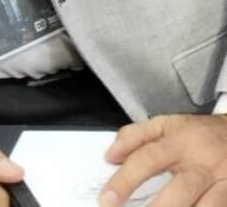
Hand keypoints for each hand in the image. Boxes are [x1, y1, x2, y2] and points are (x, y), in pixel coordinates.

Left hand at [102, 114, 226, 205]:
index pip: (147, 159)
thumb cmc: (199, 133)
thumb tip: (109, 156)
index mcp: (179, 143)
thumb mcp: (166, 124)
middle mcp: (202, 164)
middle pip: (179, 192)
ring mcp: (223, 183)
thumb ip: (135, 136)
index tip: (107, 198)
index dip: (125, 180)